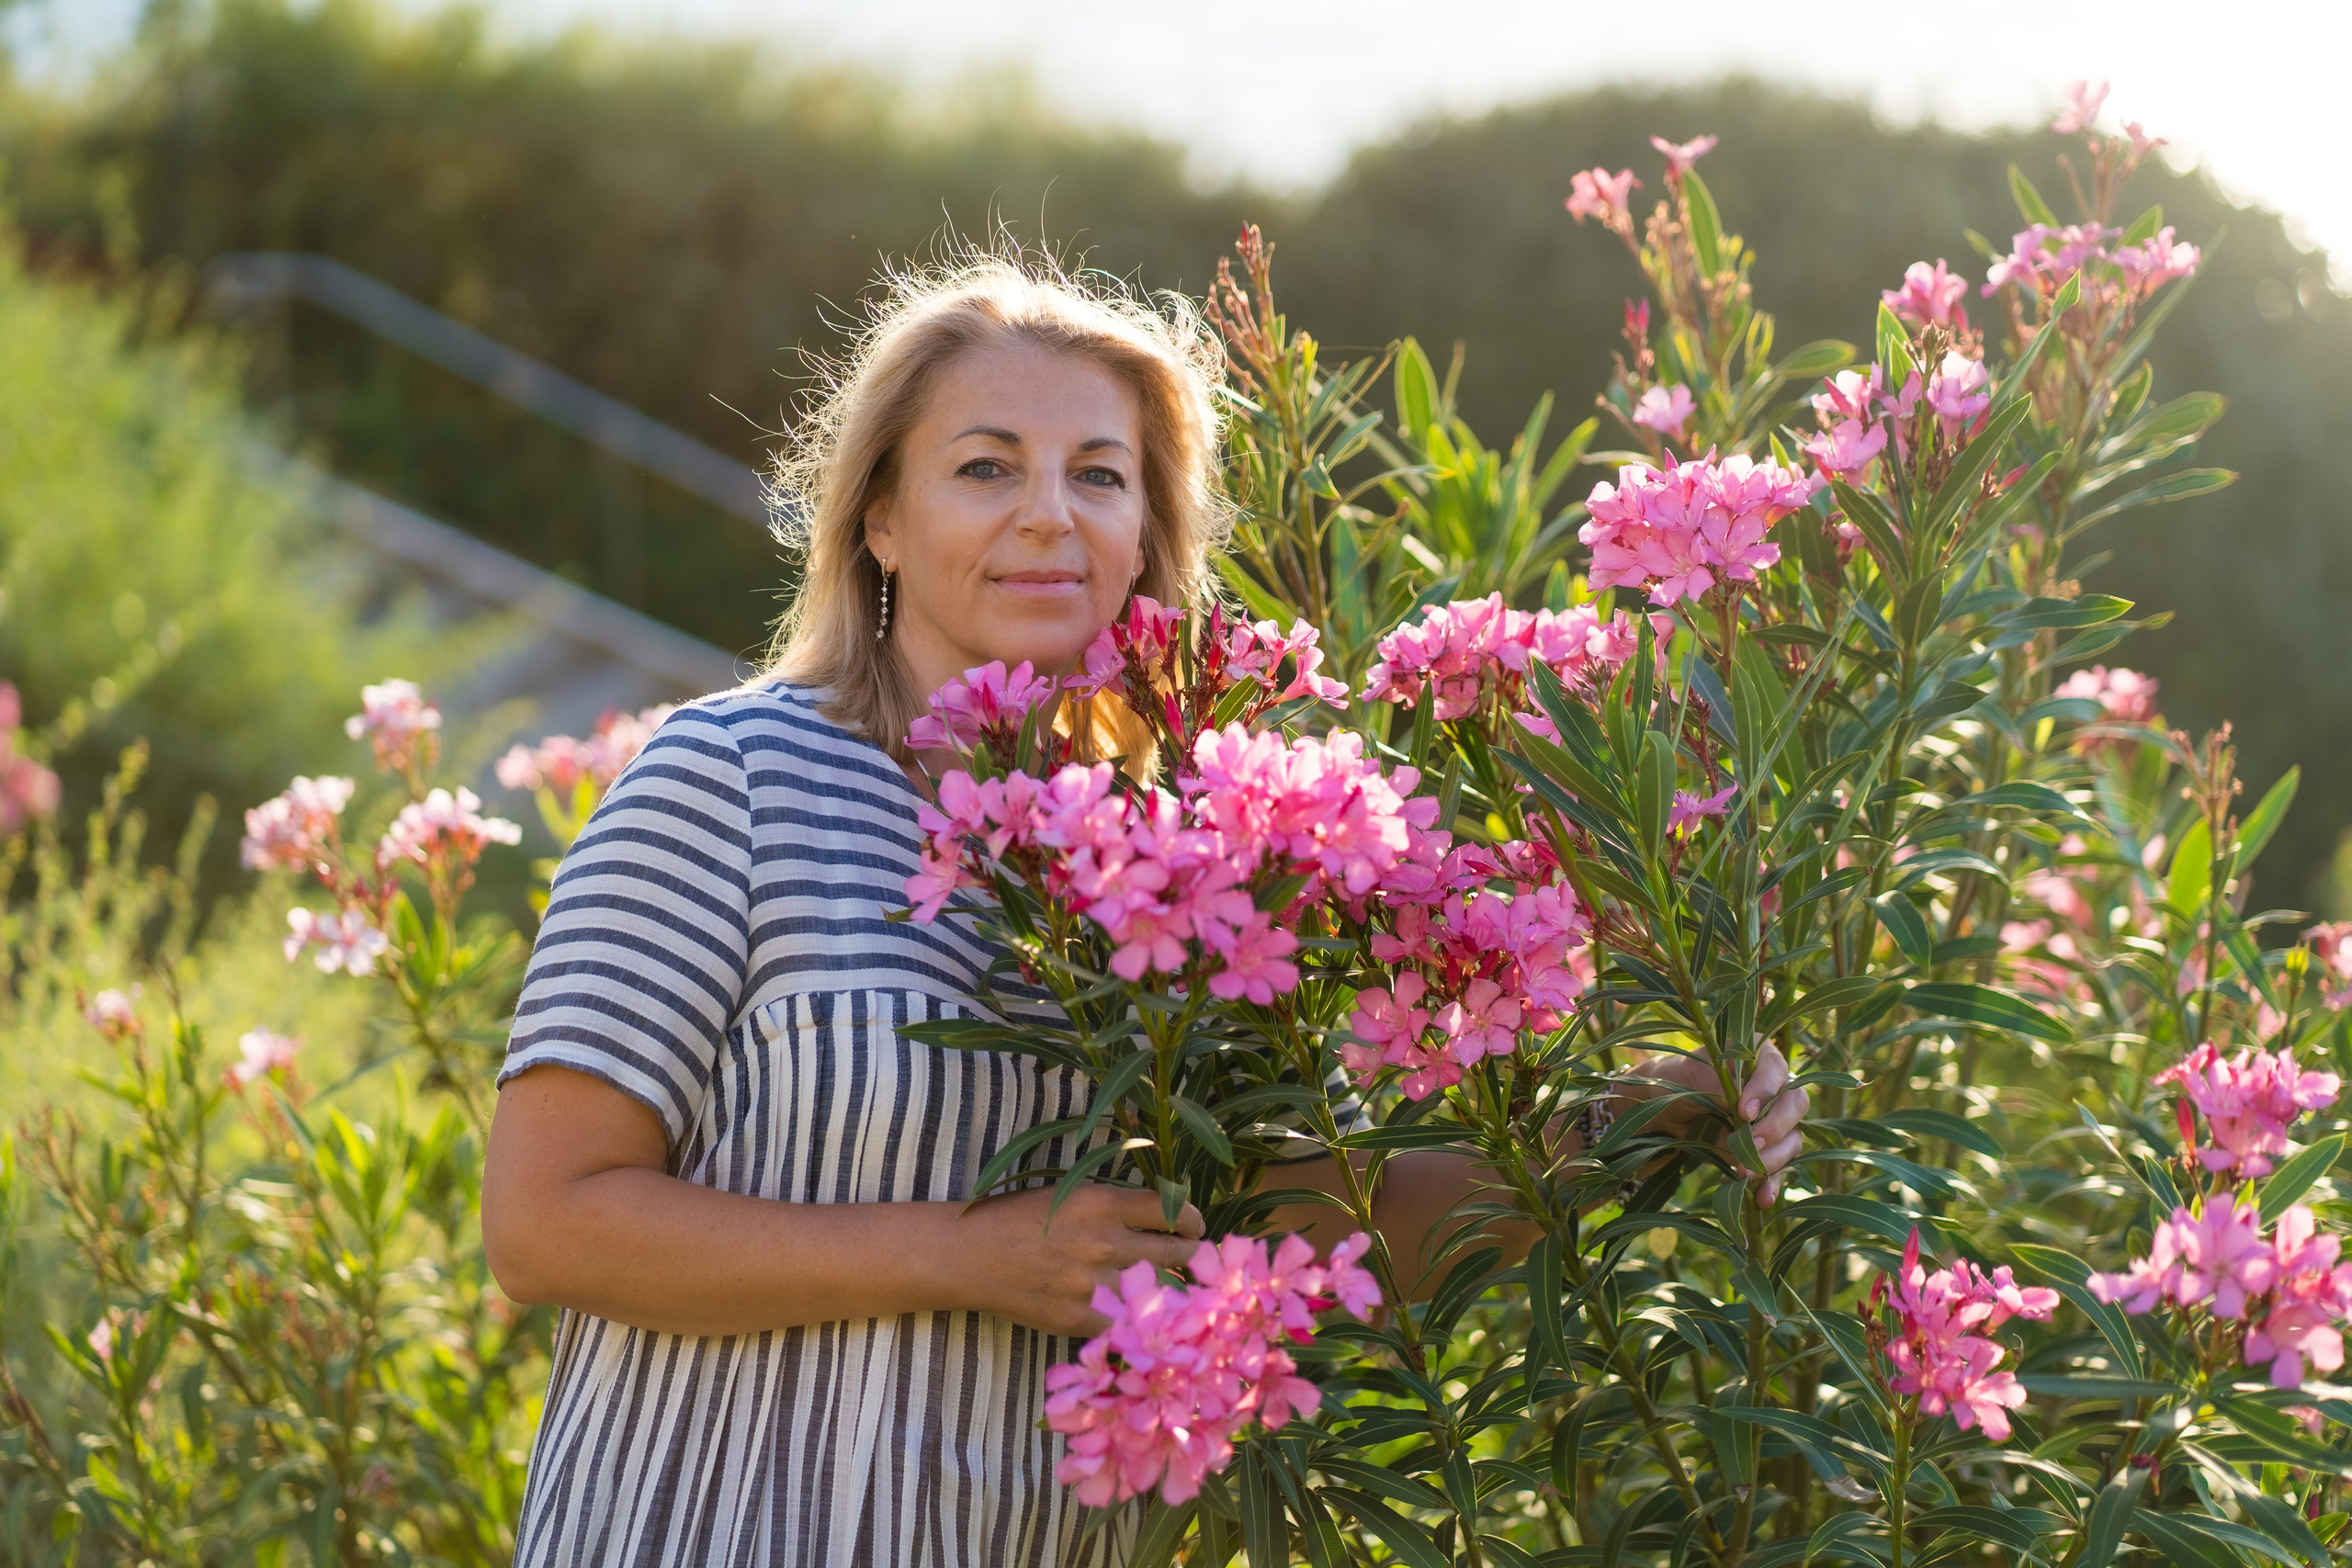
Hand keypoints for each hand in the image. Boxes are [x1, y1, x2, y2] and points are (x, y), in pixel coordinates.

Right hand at [951, 1183, 1205, 1336]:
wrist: (970, 1256)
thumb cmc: (1017, 1218)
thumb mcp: (1069, 1195)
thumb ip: (1113, 1208)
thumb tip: (1161, 1218)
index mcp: (1102, 1203)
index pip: (1172, 1210)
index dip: (1192, 1219)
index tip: (1194, 1225)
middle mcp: (1105, 1243)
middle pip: (1177, 1252)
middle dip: (1192, 1254)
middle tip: (1195, 1256)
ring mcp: (1095, 1285)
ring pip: (1161, 1292)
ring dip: (1175, 1289)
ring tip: (1179, 1288)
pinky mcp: (1081, 1319)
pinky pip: (1130, 1323)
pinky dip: (1140, 1320)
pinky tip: (1143, 1316)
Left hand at [1621, 1040, 1809, 1204]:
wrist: (1660, 1109)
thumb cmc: (1676, 1080)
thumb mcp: (1691, 1076)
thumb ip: (1719, 1085)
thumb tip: (1742, 1106)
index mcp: (1759, 1056)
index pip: (1776, 1070)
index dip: (1765, 1091)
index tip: (1744, 1111)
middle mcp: (1774, 1087)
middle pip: (1795, 1105)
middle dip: (1775, 1127)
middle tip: (1751, 1143)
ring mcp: (1772, 1120)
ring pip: (1792, 1139)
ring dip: (1773, 1158)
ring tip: (1745, 1171)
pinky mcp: (1765, 1149)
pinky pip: (1779, 1168)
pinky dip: (1773, 1183)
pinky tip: (1762, 1197)